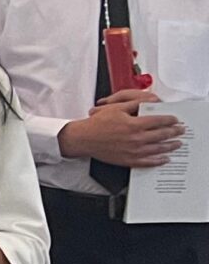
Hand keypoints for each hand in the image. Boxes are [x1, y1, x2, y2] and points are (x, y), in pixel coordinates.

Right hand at [62, 92, 187, 169]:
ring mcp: (133, 151)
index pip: (159, 121)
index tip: (175, 120)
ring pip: (158, 149)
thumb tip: (149, 101)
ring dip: (170, 146)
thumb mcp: (115, 108)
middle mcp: (136, 138)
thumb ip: (134, 104)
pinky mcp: (129, 160)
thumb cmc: (97, 124)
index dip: (169, 120)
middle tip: (180, 130)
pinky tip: (164, 158)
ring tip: (177, 144)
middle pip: (162, 135)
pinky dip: (158, 160)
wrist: (84, 139)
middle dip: (174, 132)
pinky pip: (148, 162)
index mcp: (134, 124)